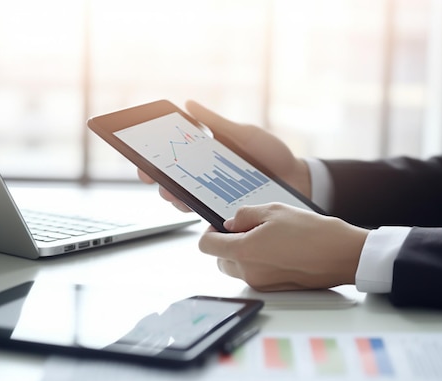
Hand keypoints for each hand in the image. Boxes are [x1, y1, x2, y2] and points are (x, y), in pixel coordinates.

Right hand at [138, 101, 310, 210]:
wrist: (298, 178)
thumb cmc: (272, 154)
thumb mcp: (245, 134)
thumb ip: (217, 123)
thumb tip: (188, 105)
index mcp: (206, 158)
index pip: (174, 159)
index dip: (154, 160)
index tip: (143, 159)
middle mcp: (206, 179)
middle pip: (173, 183)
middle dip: (159, 181)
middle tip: (154, 178)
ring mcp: (216, 197)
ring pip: (185, 201)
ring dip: (174, 198)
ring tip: (172, 193)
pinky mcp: (227, 212)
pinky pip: (207, 213)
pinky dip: (197, 210)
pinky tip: (193, 206)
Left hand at [199, 203, 368, 291]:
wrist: (341, 255)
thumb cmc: (312, 232)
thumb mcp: (274, 210)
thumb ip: (244, 215)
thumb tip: (230, 223)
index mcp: (244, 251)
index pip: (207, 246)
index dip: (210, 232)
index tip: (220, 224)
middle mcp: (249, 272)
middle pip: (219, 260)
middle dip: (226, 244)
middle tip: (246, 228)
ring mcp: (261, 284)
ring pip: (236, 268)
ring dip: (241, 254)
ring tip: (266, 237)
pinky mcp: (274, 289)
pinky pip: (254, 275)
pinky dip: (257, 263)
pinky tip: (278, 249)